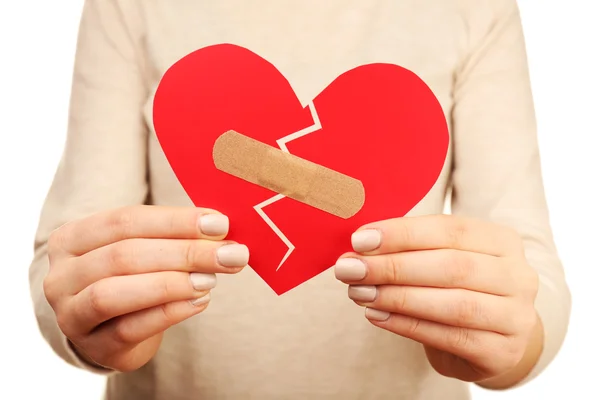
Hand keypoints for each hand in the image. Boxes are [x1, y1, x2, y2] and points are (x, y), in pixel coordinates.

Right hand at [44, 205, 248, 371]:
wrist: (107, 327)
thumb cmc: (130, 276)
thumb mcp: (143, 248)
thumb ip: (173, 237)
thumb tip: (220, 230)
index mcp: (73, 237)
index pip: (125, 220)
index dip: (175, 221)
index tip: (220, 224)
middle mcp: (62, 274)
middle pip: (124, 255)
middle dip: (184, 253)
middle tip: (230, 254)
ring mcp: (71, 313)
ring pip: (115, 293)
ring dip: (172, 283)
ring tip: (211, 280)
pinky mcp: (93, 345)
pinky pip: (129, 328)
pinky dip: (169, 312)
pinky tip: (200, 302)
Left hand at [334, 215, 539, 381]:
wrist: (496, 337)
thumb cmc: (460, 288)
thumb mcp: (444, 258)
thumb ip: (410, 249)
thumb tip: (357, 249)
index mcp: (502, 241)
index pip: (450, 229)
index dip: (402, 234)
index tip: (360, 239)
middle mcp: (517, 276)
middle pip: (452, 266)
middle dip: (393, 267)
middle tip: (350, 269)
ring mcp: (515, 317)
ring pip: (453, 304)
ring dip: (398, 298)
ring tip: (359, 293)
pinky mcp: (502, 352)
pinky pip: (450, 337)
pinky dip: (407, 325)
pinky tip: (376, 314)